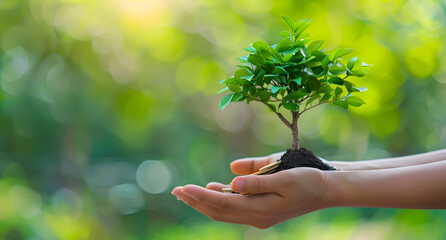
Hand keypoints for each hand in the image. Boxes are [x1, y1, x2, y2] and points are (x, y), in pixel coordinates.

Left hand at [172, 155, 330, 228]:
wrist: (325, 191)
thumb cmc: (307, 180)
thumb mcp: (284, 177)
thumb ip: (257, 181)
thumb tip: (231, 181)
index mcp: (261, 209)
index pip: (223, 204)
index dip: (201, 196)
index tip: (183, 188)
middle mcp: (256, 217)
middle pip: (218, 211)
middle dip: (195, 201)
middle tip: (175, 191)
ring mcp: (258, 216)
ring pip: (224, 212)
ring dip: (204, 202)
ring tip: (185, 192)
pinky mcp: (260, 211)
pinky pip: (233, 209)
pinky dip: (219, 201)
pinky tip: (212, 190)